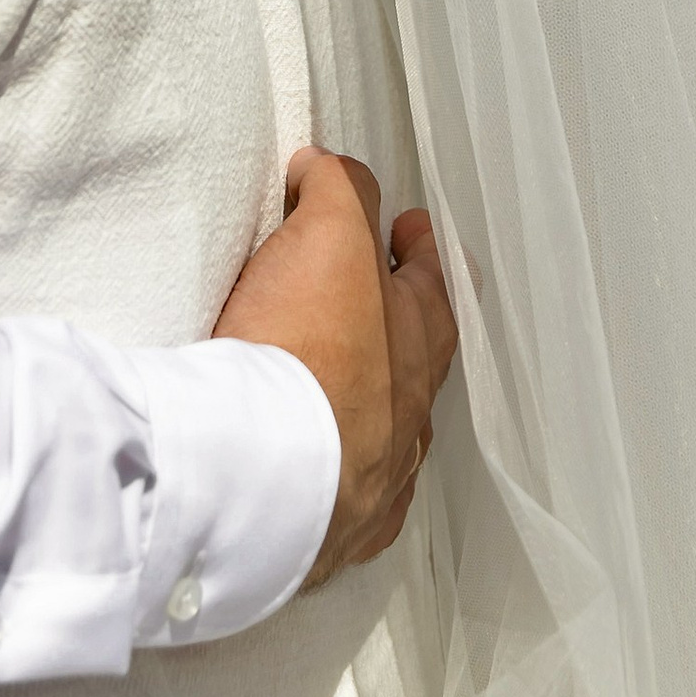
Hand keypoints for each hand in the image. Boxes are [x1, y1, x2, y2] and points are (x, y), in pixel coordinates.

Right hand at [213, 148, 456, 581]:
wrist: (263, 470)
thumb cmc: (305, 349)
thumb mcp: (330, 235)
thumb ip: (337, 190)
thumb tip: (327, 169)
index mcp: (416, 338)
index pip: (432, 280)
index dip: (420, 249)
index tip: (410, 229)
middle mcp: (411, 409)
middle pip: (417, 358)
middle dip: (399, 326)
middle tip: (375, 299)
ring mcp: (379, 473)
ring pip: (388, 429)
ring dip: (368, 402)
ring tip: (336, 385)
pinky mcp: (335, 527)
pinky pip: (350, 495)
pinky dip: (340, 472)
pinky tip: (319, 467)